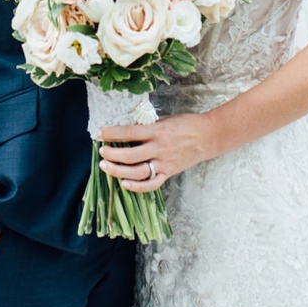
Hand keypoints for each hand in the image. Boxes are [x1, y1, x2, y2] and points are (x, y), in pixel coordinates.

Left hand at [97, 113, 218, 193]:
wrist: (208, 137)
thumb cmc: (186, 124)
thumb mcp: (165, 119)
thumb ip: (147, 125)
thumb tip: (126, 129)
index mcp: (158, 131)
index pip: (129, 132)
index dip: (112, 133)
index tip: (99, 133)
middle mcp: (160, 148)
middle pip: (130, 155)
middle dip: (112, 154)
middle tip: (101, 152)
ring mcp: (165, 163)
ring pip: (138, 172)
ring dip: (119, 171)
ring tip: (105, 167)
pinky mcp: (169, 173)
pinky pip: (152, 184)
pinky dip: (137, 187)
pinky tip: (124, 184)